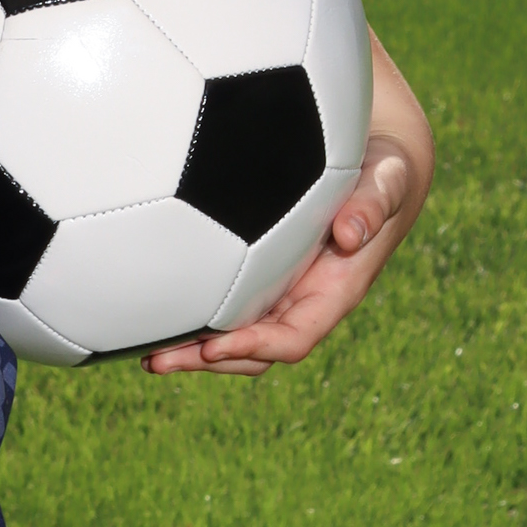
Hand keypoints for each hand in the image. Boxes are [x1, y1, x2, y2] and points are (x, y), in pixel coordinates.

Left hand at [144, 71, 430, 377]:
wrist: (372, 165)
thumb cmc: (379, 172)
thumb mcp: (384, 181)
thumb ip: (372, 203)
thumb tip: (350, 232)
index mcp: (333, 292)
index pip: (293, 338)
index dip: (255, 347)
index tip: (215, 348)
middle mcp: (301, 299)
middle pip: (253, 350)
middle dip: (207, 360)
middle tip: (156, 361)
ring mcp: (277, 289)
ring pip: (233, 334)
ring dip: (192, 348)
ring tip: (142, 352)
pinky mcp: (256, 270)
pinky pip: (223, 302)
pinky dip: (191, 311)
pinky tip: (150, 307)